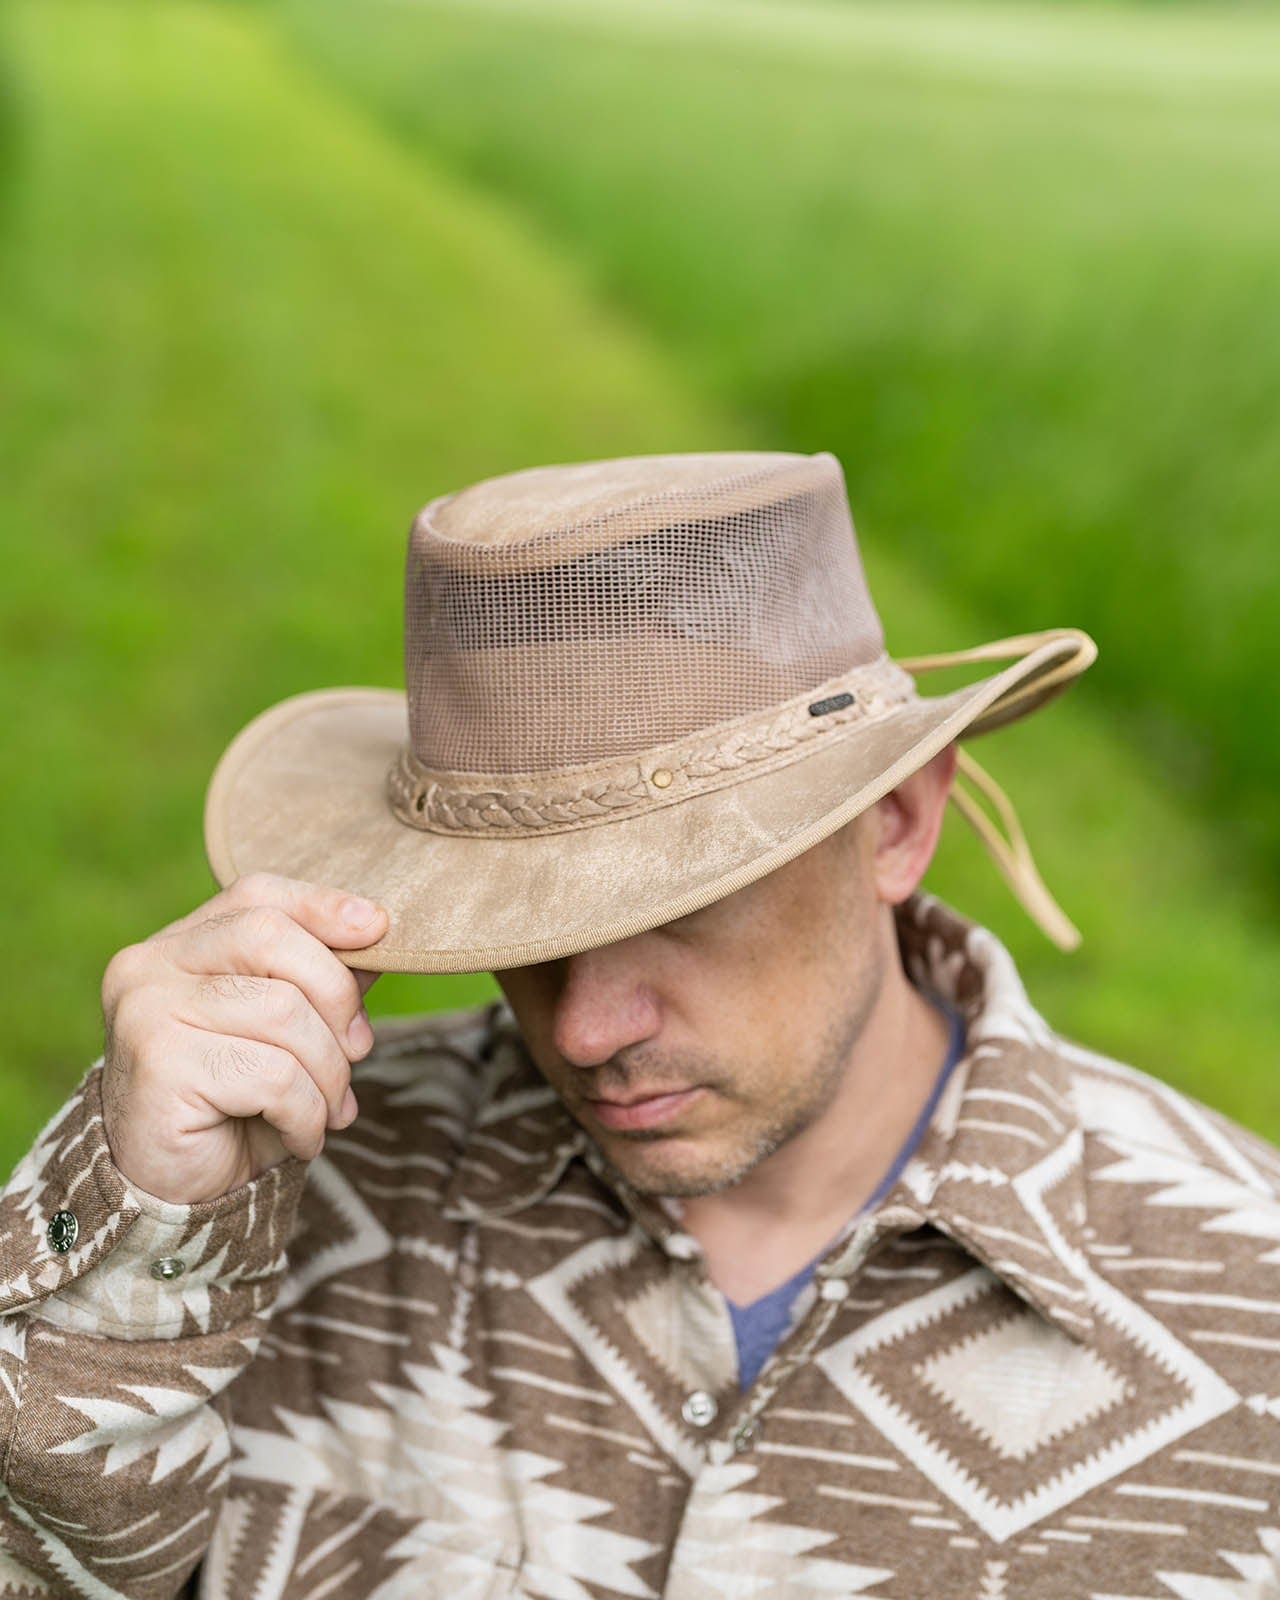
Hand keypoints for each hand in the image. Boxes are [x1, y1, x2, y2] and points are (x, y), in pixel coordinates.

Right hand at [99, 872, 388, 1202]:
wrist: (176, 1194)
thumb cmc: (237, 1103)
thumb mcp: (288, 1033)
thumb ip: (321, 980)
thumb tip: (378, 934)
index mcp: (177, 945)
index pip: (256, 896)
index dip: (322, 906)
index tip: (379, 929)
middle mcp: (149, 967)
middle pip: (272, 939)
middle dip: (337, 997)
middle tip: (358, 1050)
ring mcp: (147, 1013)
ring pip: (284, 1012)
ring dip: (329, 1072)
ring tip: (327, 1108)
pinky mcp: (160, 1068)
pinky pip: (273, 1075)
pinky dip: (306, 1112)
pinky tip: (299, 1136)